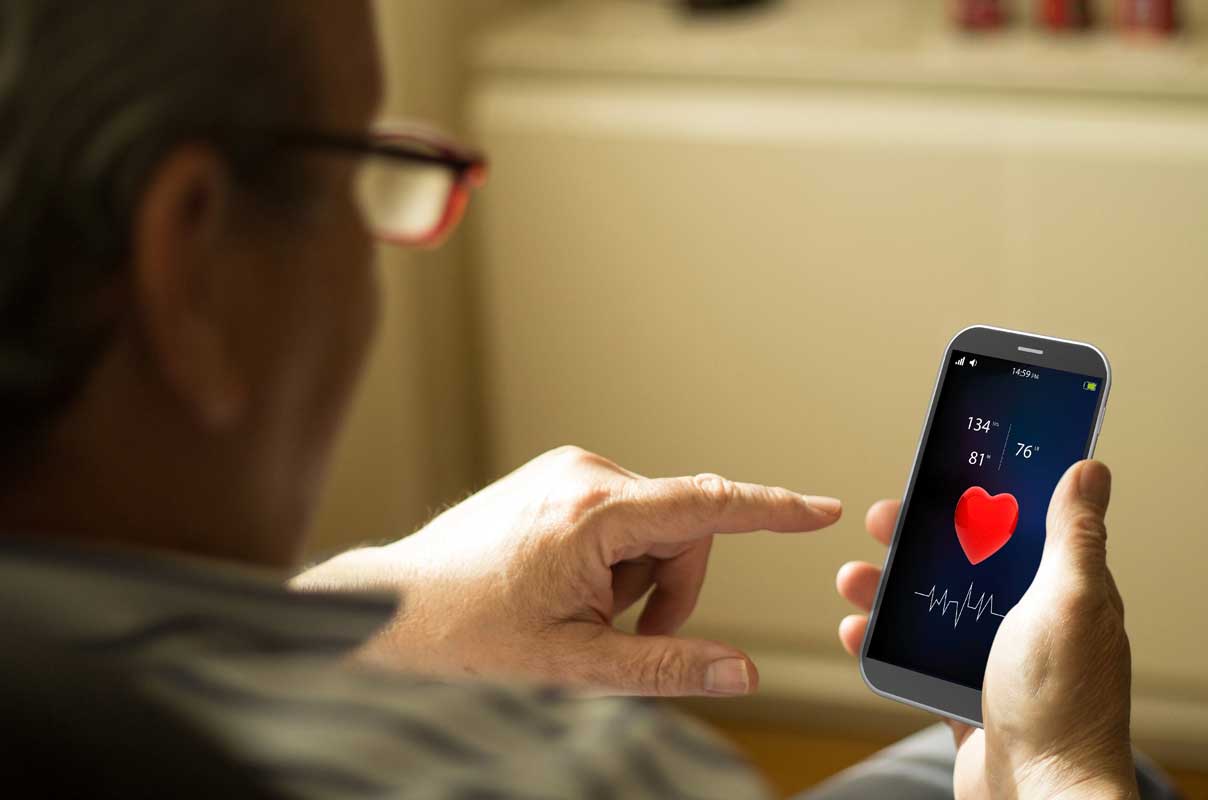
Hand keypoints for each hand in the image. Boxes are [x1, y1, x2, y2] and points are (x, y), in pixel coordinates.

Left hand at [296, 445, 841, 696]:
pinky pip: (620, 516)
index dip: (771, 509)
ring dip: (637, 577)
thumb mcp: (574, 666)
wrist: (391, 610)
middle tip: (619, 633)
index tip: (821, 509)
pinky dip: (615, 558)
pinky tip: (567, 587)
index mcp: (592, 515)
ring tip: (579, 610)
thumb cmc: (466, 637)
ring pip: (653, 526)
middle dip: (671, 587)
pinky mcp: (555, 478)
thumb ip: (667, 666)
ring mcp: (565, 471)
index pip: (705, 504)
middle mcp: (583, 475)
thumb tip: (742, 672)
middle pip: (682, 529)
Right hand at [836, 461, 1137, 799]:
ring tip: (853, 580)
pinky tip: (857, 632)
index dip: (977, 496)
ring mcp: (994, 663)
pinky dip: (882, 644)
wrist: (1038, 796)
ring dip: (887, 591)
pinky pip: (914, 660)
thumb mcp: (1069, 601)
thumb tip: (1089, 471)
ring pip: (931, 609)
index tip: (939, 474)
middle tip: (881, 521)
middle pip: (962, 564)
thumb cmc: (1061, 703)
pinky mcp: (963, 698)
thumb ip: (1073, 536)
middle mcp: (1031, 623)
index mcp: (1063, 593)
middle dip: (915, 540)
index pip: (1017, 526)